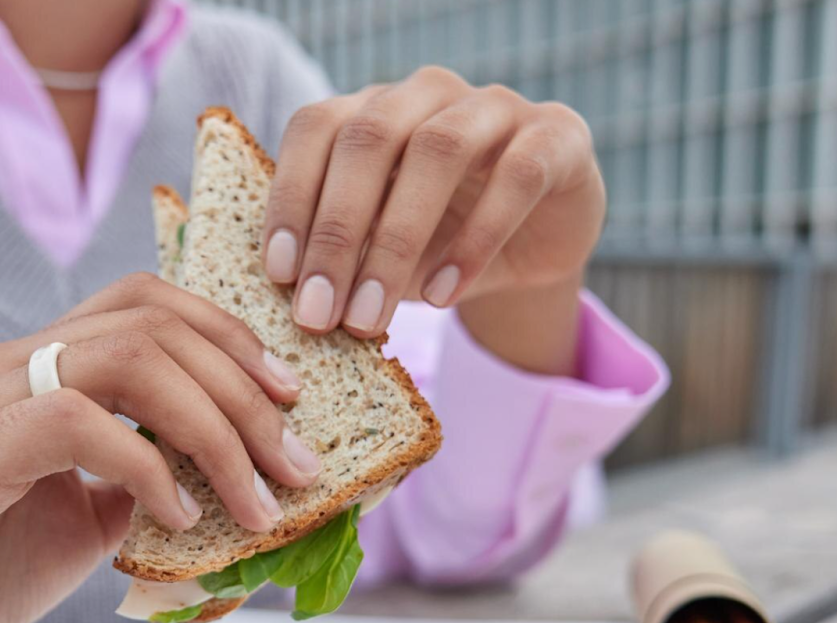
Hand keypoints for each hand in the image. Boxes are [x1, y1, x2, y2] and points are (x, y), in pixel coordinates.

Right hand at [0, 274, 320, 622]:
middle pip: (151, 323)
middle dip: (244, 390)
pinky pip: (74, 425)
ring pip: (125, 359)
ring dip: (214, 428)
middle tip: (298, 460)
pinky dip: (145, 469)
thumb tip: (238, 474)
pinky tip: (175, 519)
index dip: (227, 333)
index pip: (143, 302)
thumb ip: (145, 480)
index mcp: (34, 367)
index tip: (289, 397)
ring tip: (257, 494)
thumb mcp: (86, 521)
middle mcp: (4, 365)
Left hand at [262, 66, 604, 338]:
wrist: (537, 243)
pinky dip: (476, 240)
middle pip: (369, 138)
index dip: (292, 196)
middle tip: (319, 311)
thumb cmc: (441, 242)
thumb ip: (344, 259)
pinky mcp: (556, 136)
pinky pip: (516, 177)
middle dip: (337, 232)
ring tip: (372, 315)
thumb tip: (298, 303)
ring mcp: (494, 106)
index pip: (317, 128)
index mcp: (373, 107)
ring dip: (397, 241)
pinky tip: (442, 295)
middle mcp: (427, 93)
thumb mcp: (382, 251)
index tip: (279, 273)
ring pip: (438, 150)